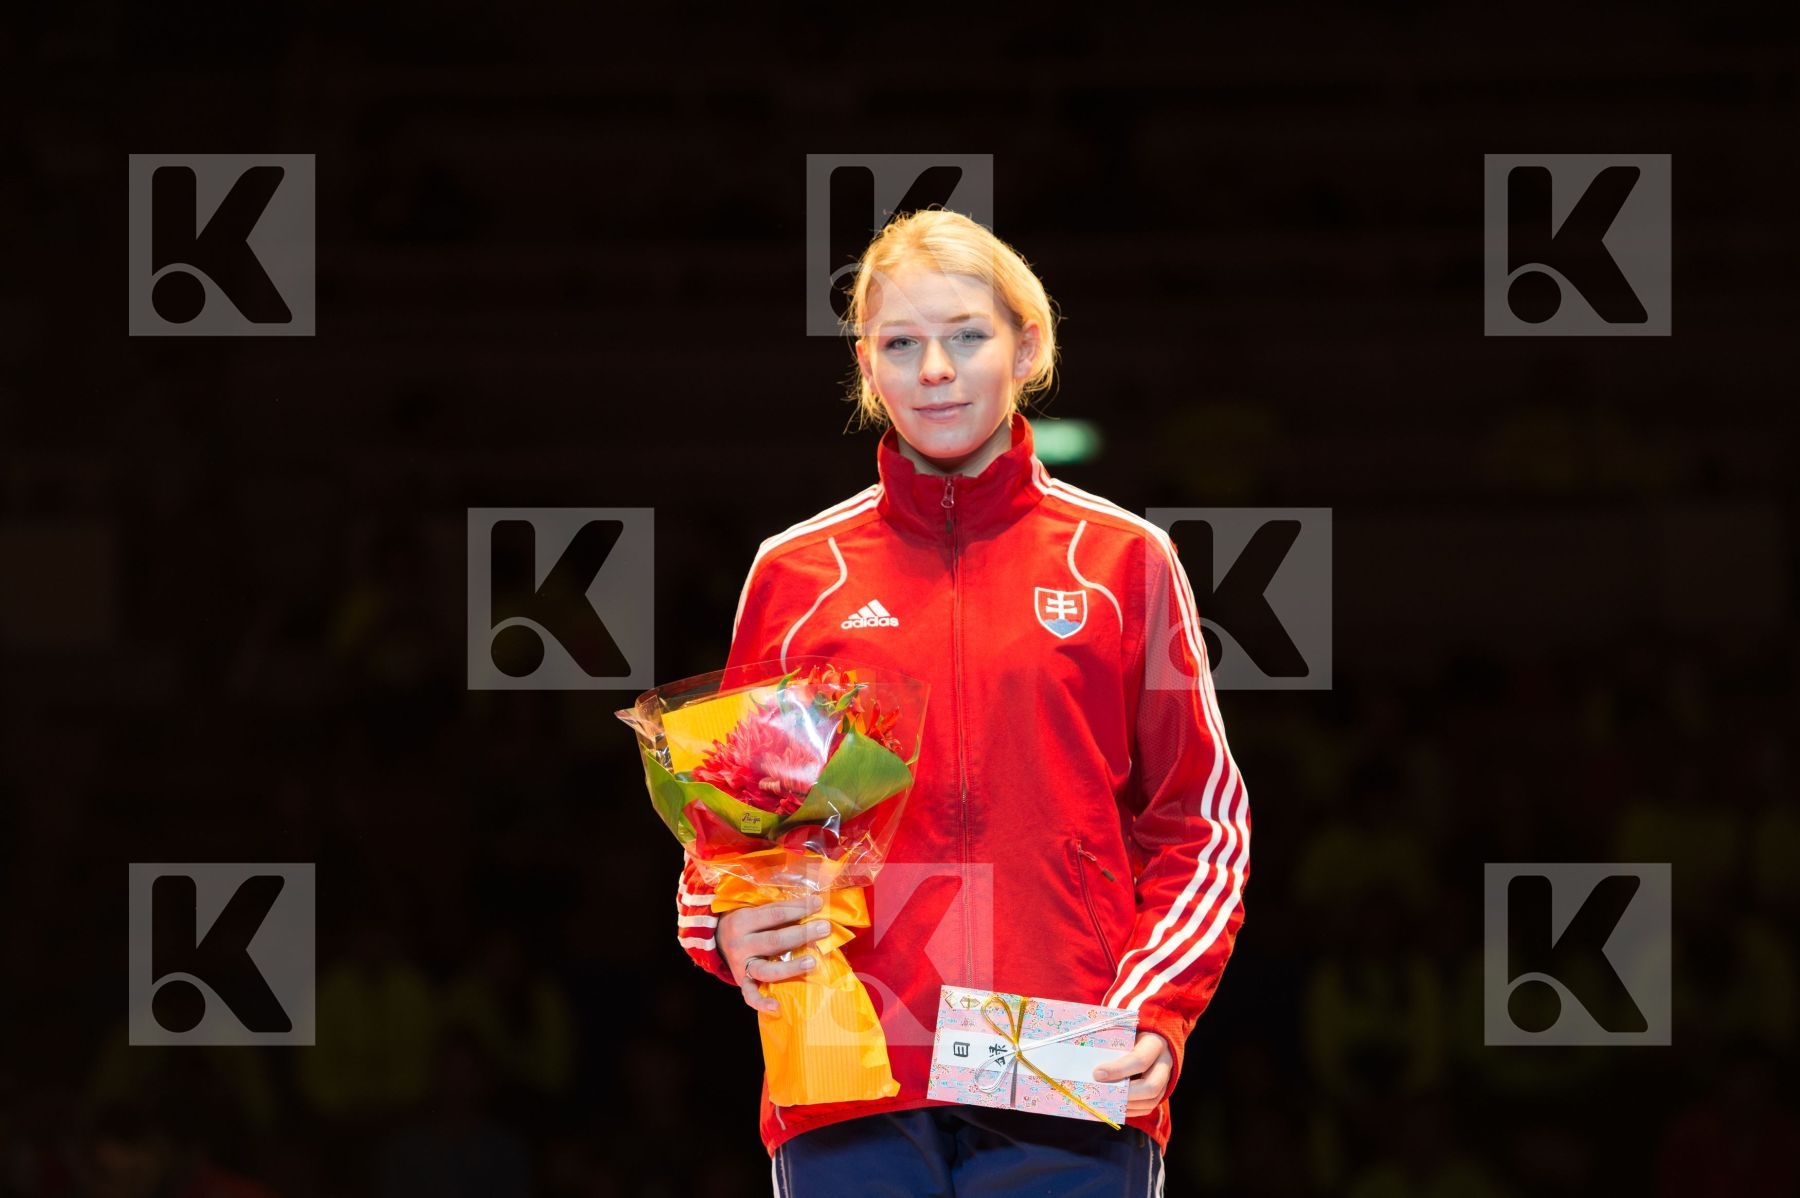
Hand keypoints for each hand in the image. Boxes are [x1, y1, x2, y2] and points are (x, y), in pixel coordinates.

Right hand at [716, 895, 832, 1013]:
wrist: (715, 939)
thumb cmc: (745, 923)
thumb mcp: (754, 910)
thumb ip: (778, 909)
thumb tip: (812, 904)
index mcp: (742, 920)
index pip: (775, 914)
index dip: (798, 909)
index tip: (819, 904)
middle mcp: (740, 944)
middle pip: (774, 940)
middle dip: (802, 933)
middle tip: (824, 928)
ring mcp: (741, 966)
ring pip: (767, 969)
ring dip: (791, 967)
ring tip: (812, 961)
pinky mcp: (742, 982)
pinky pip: (750, 995)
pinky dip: (761, 1002)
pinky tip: (776, 1006)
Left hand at [1093, 1032, 1171, 1117]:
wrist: (1150, 1038)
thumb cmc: (1132, 1033)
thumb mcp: (1125, 1030)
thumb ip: (1111, 1039)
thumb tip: (1086, 1052)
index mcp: (1155, 1043)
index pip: (1140, 1060)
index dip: (1118, 1069)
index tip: (1097, 1073)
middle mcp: (1165, 1062)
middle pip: (1151, 1086)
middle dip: (1126, 1094)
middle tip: (1103, 1092)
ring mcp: (1166, 1079)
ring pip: (1151, 1100)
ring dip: (1128, 1105)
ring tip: (1106, 1102)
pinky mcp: (1162, 1090)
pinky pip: (1149, 1107)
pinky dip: (1132, 1110)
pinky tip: (1115, 1107)